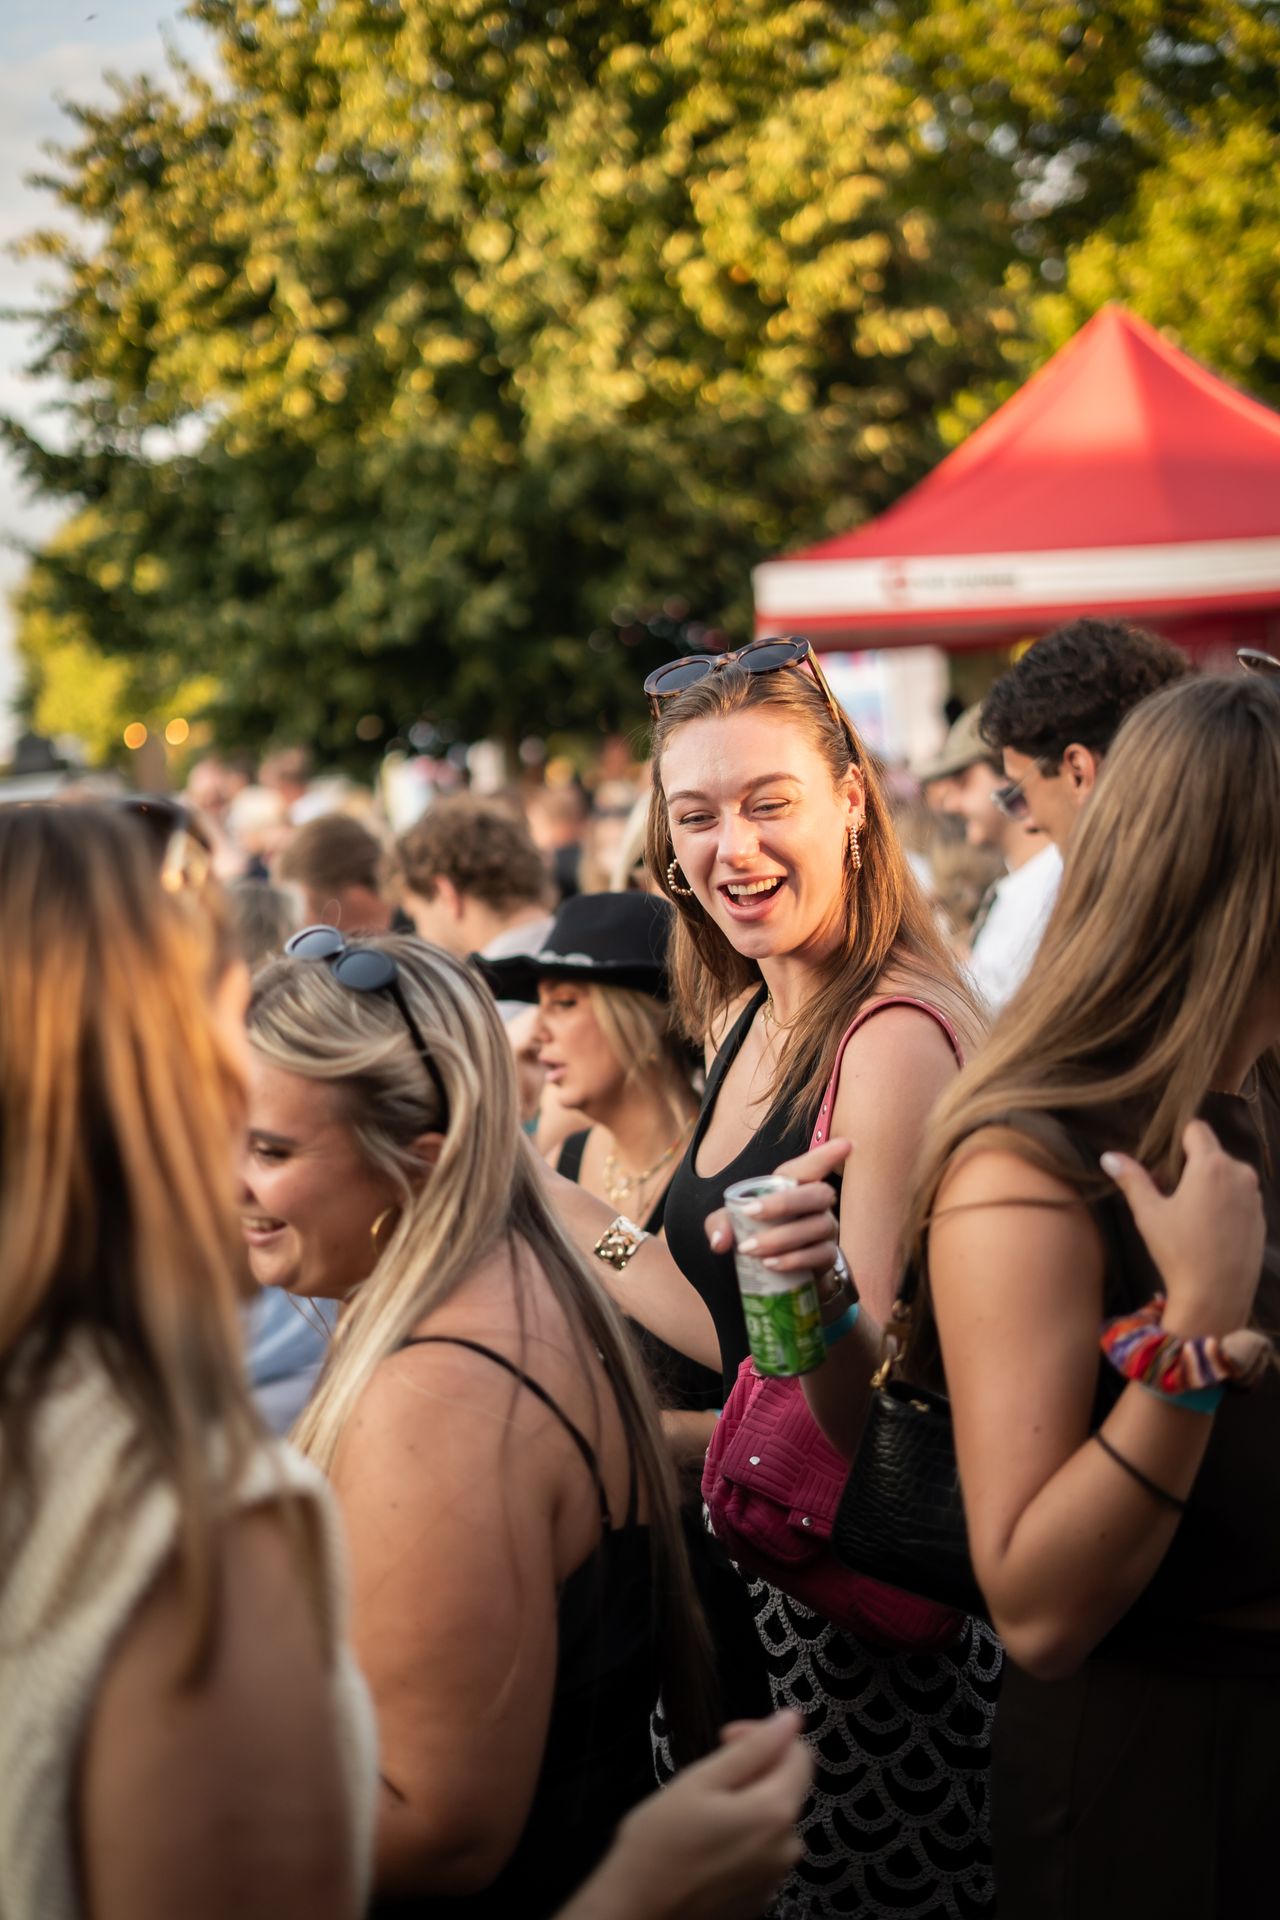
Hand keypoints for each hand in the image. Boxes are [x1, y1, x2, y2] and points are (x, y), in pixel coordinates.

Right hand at [585, 1711, 809, 1919]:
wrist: (637, 1912)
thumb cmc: (660, 1843)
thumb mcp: (700, 1781)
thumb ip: (752, 1748)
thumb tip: (790, 1720)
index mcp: (775, 1812)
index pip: (800, 1755)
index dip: (764, 1735)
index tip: (726, 1739)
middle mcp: (787, 1848)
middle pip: (787, 1789)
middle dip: (753, 1771)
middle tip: (707, 1775)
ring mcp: (775, 1878)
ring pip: (772, 1822)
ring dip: (746, 1806)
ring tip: (702, 1812)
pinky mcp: (760, 1898)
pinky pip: (762, 1853)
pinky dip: (742, 1838)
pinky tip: (706, 1844)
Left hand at [703, 1138, 851, 1278]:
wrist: (771, 1274)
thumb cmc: (754, 1234)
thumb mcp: (731, 1225)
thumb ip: (721, 1224)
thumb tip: (720, 1241)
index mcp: (794, 1186)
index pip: (812, 1167)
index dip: (828, 1155)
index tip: (847, 1144)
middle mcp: (816, 1204)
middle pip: (817, 1194)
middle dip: (785, 1201)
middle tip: (751, 1213)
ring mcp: (825, 1230)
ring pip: (818, 1226)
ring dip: (782, 1237)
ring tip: (750, 1249)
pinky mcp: (826, 1258)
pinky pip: (819, 1255)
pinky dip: (794, 1259)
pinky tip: (771, 1264)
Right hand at [1101, 1120, 1264, 1335]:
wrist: (1217, 1296)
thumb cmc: (1179, 1251)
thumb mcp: (1149, 1214)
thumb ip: (1132, 1179)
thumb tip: (1109, 1156)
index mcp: (1212, 1166)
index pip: (1197, 1129)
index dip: (1178, 1140)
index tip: (1165, 1164)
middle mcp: (1240, 1174)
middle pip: (1212, 1152)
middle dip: (1191, 1165)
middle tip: (1170, 1193)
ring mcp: (1254, 1197)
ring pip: (1228, 1175)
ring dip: (1210, 1184)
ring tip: (1190, 1214)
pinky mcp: (1261, 1218)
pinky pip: (1240, 1197)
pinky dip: (1225, 1203)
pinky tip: (1209, 1230)